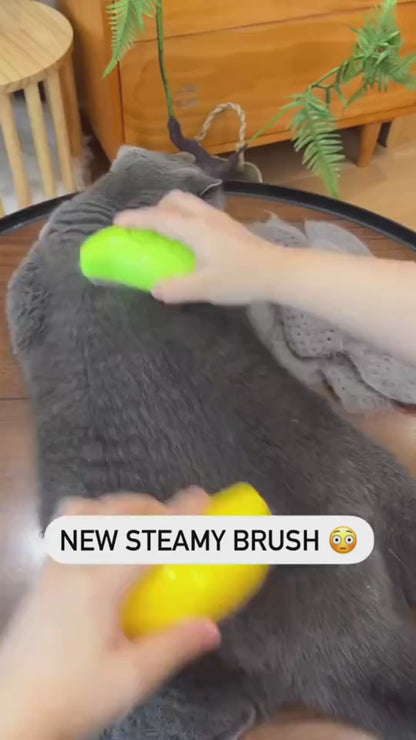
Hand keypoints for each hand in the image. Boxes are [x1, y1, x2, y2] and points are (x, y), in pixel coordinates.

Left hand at [0, 489, 219, 739]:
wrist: (10, 714)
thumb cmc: (71, 697)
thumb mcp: (131, 679)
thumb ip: (173, 647)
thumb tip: (211, 628)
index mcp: (99, 585)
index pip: (147, 540)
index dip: (178, 515)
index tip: (201, 498)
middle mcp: (73, 565)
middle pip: (114, 512)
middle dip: (149, 506)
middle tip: (174, 522)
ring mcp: (52, 568)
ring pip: (82, 511)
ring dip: (115, 508)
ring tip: (136, 529)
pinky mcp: (41, 578)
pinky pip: (66, 529)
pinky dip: (91, 521)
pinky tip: (102, 551)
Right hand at [115, 190, 282, 304]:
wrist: (278, 271)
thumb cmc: (241, 278)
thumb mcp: (205, 288)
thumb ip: (176, 288)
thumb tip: (154, 289)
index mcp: (194, 229)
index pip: (158, 219)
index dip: (135, 219)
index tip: (117, 222)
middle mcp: (205, 217)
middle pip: (174, 199)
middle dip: (155, 209)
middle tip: (146, 228)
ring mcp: (220, 219)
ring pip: (189, 203)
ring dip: (172, 212)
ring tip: (167, 233)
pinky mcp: (230, 226)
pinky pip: (200, 212)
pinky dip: (186, 218)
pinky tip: (192, 240)